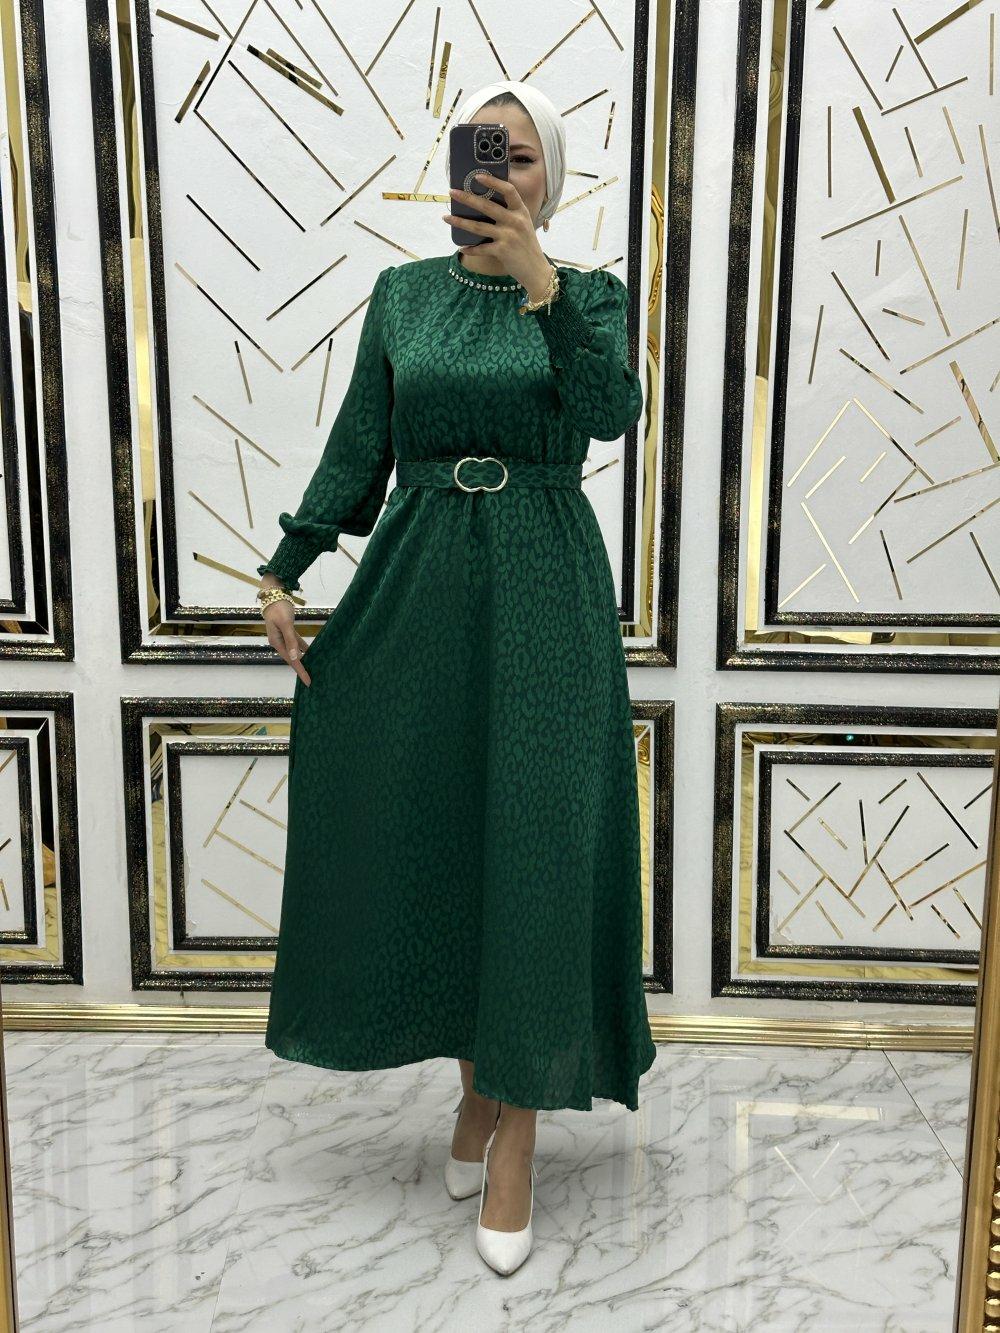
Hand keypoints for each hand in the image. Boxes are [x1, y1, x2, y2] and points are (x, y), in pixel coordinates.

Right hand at [261, 594, 311, 686]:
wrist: (274, 595)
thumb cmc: (279, 608)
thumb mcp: (286, 623)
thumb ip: (291, 640)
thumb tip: (296, 657)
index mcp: (276, 642)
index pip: (291, 661)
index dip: (300, 671)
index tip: (308, 681)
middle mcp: (279, 642)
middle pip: (292, 659)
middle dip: (301, 669)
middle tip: (311, 680)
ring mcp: (283, 637)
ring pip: (295, 653)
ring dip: (303, 660)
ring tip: (312, 669)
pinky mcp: (288, 631)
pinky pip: (297, 643)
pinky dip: (303, 648)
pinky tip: (311, 653)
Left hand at [443, 173, 553, 301]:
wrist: (536, 270)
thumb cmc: (526, 246)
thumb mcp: (523, 225)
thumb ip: (509, 214)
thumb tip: (484, 205)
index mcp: (521, 211)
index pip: (508, 190)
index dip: (493, 181)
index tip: (477, 176)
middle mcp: (515, 221)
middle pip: (487, 206)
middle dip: (467, 198)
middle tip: (452, 192)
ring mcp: (508, 236)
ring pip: (478, 227)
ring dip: (460, 222)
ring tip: (446, 218)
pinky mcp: (502, 251)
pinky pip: (481, 248)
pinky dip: (470, 249)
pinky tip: (462, 247)